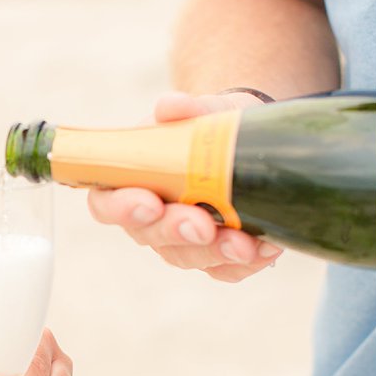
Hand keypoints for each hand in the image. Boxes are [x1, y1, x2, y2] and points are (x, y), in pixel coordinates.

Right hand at [86, 90, 283, 282]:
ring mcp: (182, 242)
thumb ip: (182, 109)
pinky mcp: (215, 255)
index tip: (150, 203)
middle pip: (152, 237)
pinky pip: (226, 269)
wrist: (242, 142)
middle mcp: (149, 219)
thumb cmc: (204, 127)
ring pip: (191, 258)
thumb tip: (173, 106)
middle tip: (203, 226)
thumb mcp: (197, 110)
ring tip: (245, 244)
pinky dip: (247, 262)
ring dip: (217, 254)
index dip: (122, 209)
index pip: (107, 205)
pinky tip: (268, 248)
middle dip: (179, 233)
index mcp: (127, 183)